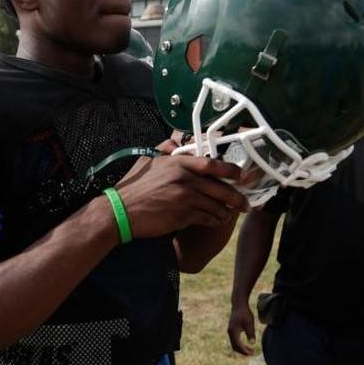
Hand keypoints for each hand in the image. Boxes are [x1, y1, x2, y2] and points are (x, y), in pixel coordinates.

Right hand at [116, 154, 247, 236]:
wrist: (119, 211)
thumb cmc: (131, 187)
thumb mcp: (146, 161)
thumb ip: (164, 151)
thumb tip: (175, 143)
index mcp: (177, 163)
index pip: (211, 164)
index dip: (230, 169)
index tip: (241, 175)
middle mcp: (184, 179)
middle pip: (220, 187)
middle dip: (236, 197)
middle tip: (244, 203)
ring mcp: (184, 198)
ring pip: (215, 205)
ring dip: (224, 211)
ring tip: (227, 214)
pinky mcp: (182, 215)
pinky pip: (206, 217)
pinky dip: (213, 220)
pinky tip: (215, 221)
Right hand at [228, 301, 256, 355]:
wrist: (239, 305)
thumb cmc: (245, 313)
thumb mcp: (249, 323)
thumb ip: (250, 333)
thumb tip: (252, 343)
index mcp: (233, 331)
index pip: (238, 345)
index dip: (244, 350)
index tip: (252, 353)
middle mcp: (230, 332)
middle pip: (235, 346)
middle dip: (243, 351)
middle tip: (252, 352)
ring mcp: (230, 331)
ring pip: (234, 344)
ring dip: (242, 348)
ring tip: (251, 349)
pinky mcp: (232, 330)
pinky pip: (234, 340)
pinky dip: (240, 344)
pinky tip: (247, 343)